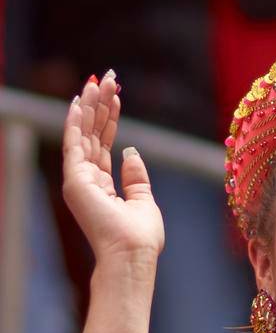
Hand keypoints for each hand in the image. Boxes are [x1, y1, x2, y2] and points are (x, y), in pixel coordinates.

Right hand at [62, 72, 163, 264]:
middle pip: (92, 134)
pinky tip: (80, 101)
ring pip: (83, 133)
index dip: (109, 119)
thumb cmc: (141, 237)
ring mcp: (78, 180)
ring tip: (97, 80)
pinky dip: (76, 121)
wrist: (132, 255)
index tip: (116, 95)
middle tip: (107, 77)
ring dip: (90, 105)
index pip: (103, 144)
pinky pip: (74, 142)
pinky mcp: (74, 180)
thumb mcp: (144, 200)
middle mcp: (86, 180)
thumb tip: (130, 151)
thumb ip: (135, 176)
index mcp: (102, 186)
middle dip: (99, 104)